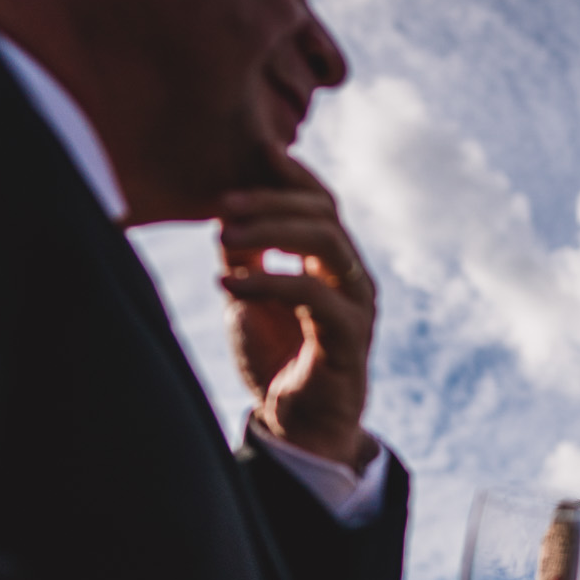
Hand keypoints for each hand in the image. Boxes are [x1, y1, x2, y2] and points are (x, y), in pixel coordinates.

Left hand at [220, 153, 377, 467]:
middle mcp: (353, 280)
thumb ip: (244, 254)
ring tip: (225, 234)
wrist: (297, 429)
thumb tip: (223, 210)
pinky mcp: (348, 338)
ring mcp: (357, 307)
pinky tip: (228, 282)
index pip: (323, 204)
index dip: (293, 175)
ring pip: (327, 242)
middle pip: (326, 214)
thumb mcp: (249, 295)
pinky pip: (312, 293)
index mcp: (334, 265)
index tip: (254, 150)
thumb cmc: (277, 360)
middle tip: (223, 203)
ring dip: (272, 230)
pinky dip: (266, 280)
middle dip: (273, 200)